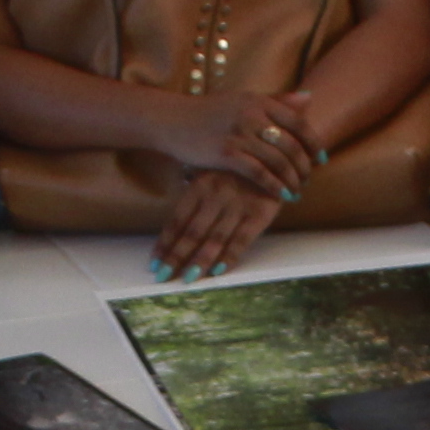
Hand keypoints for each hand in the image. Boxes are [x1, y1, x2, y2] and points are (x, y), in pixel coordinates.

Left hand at [151, 169, 284, 281]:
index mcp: (200, 185)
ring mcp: (238, 205)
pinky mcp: (260, 213)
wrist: (276, 150)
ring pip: (215, 239)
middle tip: (163, 277)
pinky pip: (242, 239)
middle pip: (192, 232)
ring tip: (187, 279)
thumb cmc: (238, 164)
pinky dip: (230, 257)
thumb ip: (192, 189)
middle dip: (176, 257)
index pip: (177, 220)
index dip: (165, 243)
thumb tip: (175, 208)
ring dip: (200, 261)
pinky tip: (217, 272)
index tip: (153, 263)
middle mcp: (216, 196)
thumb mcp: (211, 168)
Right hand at [164, 87, 321, 199]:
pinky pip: (259, 173)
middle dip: (304, 166)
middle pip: (291, 145)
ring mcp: (239, 134)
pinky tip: (281, 195)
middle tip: (307, 179)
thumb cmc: (209, 112)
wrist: (172, 120)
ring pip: (278, 161)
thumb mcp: (243, 100)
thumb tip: (309, 97)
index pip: (298, 123)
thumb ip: (276, 100)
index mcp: (260, 101)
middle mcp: (252, 115)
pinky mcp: (226, 153)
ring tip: (296, 190)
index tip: (321, 158)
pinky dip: (274, 185)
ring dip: (292, 179)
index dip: (314, 143)